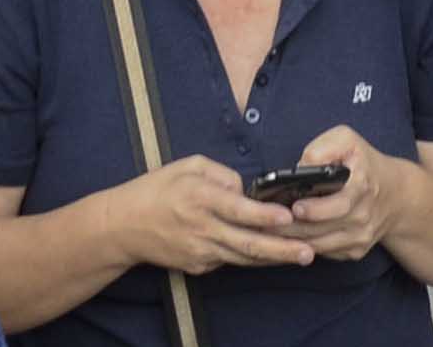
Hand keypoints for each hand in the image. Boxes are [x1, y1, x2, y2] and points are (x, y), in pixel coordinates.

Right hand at [131, 156, 322, 274]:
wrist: (124, 226)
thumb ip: (220, 173)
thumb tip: (244, 188)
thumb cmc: (156, 190)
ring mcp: (200, 251)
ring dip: (274, 258)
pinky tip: (271, 255)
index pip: (237, 209)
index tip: (287, 217)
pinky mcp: (198, 266)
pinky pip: (229, 260)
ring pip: (244, 257)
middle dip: (282, 249)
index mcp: (199, 198)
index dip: (264, 215)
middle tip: (308, 251)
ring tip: (301, 256)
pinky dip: (250, 258)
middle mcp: (202, 228)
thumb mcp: (187, 166)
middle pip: (247, 243)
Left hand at [278, 129, 402, 263]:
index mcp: (362, 187)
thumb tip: (300, 167)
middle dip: (292, 227)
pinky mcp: (355, 252)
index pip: (339, 204)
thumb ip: (323, 148)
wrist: (395, 195)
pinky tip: (286, 238)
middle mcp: (364, 216)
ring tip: (269, 231)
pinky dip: (304, 247)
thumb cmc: (363, 164)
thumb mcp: (347, 141)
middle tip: (267, 222)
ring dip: (293, 241)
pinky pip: (325, 253)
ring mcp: (360, 237)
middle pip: (323, 230)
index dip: (315, 209)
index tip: (294, 207)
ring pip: (320, 246)